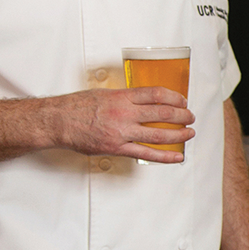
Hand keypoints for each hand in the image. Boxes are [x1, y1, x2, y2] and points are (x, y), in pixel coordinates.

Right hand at [49, 86, 194, 162]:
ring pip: (159, 134)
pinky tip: (177, 156)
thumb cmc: (76, 107)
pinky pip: (146, 153)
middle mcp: (125, 113)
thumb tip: (141, 101)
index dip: (174, 97)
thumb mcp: (104, 93)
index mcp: (122, 97)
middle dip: (182, 115)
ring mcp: (122, 132)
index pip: (156, 94)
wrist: (58, 121)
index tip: (182, 100)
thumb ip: (124, 98)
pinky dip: (165, 156)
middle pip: (163, 112)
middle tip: (190, 117)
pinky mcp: (117, 148)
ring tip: (189, 134)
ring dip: (178, 134)